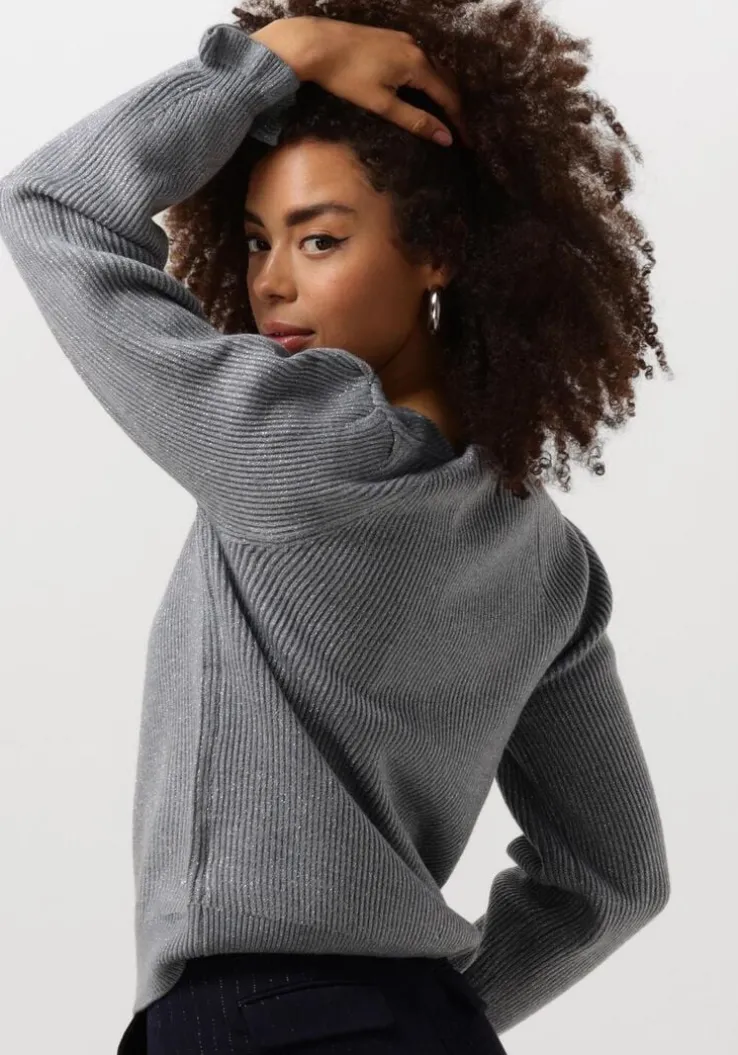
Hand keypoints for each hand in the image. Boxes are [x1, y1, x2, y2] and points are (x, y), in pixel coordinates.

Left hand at [250, 16, 470, 147]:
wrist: (317, 44)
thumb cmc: (346, 76)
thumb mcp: (382, 104)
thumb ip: (415, 121)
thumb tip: (445, 138)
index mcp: (418, 65)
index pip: (448, 98)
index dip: (459, 122)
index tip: (466, 143)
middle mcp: (418, 48)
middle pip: (446, 81)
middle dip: (455, 107)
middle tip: (460, 132)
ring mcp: (406, 40)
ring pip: (435, 69)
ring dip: (443, 92)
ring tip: (446, 115)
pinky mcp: (394, 38)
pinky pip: (422, 61)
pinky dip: (430, 79)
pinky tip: (425, 91)